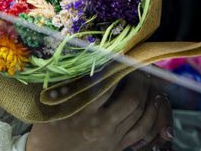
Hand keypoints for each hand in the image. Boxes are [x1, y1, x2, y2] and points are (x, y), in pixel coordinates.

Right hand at [26, 72, 172, 150]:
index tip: (121, 58)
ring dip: (148, 96)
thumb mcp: (52, 104)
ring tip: (147, 82)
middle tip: (138, 68)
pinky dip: (152, 116)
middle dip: (139, 81)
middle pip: (131, 100)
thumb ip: (68, 84)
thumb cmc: (47, 128)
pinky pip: (142, 131)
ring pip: (141, 115)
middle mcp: (101, 125)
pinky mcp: (118, 146)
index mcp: (83, 112)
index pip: (108, 85)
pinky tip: (152, 105)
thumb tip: (83, 63)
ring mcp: (113, 138)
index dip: (118, 69)